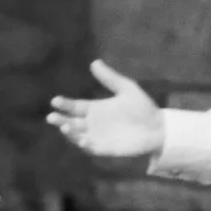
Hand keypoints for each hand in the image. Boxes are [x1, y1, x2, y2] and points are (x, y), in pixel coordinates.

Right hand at [47, 60, 166, 159]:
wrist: (158, 127)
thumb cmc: (142, 108)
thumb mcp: (126, 89)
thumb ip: (110, 78)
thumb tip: (95, 62)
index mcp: (95, 109)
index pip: (75, 107)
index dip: (64, 104)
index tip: (55, 100)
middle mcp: (93, 123)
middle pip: (71, 122)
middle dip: (60, 120)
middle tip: (52, 117)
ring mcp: (98, 137)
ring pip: (77, 135)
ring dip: (69, 133)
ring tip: (64, 127)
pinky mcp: (105, 148)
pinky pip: (90, 147)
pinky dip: (84, 144)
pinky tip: (81, 139)